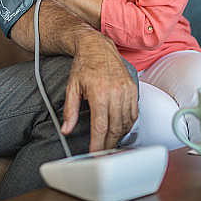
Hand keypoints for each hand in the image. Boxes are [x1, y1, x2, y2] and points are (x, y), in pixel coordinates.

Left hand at [61, 34, 138, 151]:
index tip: (94, 154)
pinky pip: (134, 113)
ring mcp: (126, 90)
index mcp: (99, 92)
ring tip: (110, 144)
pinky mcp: (133, 88)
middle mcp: (116, 92)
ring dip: (119, 136)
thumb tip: (66, 129)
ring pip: (126, 122)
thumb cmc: (84, 64)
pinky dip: (128, 125)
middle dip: (108, 144)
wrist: (98, 46)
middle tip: (102, 154)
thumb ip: (70, 110)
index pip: (100, 126)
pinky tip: (120, 129)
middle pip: (115, 127)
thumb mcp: (72, 86)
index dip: (98, 143)